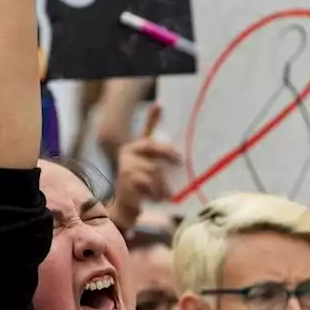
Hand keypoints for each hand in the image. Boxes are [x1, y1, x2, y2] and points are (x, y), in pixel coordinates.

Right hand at [114, 104, 180, 229]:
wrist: (127, 203)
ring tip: (169, 192)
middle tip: (179, 160)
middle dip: (167, 152)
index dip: (153, 117)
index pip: (147, 130)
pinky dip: (156, 192)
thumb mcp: (155, 170)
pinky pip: (147, 184)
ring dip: (164, 183)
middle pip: (152, 146)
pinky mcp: (126, 181)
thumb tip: (184, 156)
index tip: (160, 106)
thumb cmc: (144, 184)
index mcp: (137, 146)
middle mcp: (129, 152)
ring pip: (153, 169)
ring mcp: (126, 166)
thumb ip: (164, 160)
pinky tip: (159, 198)